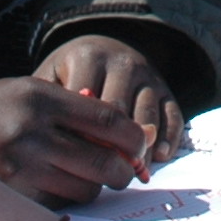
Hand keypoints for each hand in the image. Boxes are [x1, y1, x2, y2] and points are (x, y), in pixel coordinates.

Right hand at [0, 74, 158, 202]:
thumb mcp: (25, 90)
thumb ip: (70, 107)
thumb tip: (122, 131)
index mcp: (40, 99)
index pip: (109, 121)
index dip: (134, 138)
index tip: (140, 145)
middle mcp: (32, 132)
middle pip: (104, 163)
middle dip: (122, 171)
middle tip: (122, 171)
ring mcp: (18, 168)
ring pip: (84, 190)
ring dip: (92, 186)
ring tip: (80, 175)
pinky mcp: (8, 195)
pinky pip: (56, 205)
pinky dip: (63, 199)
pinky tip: (52, 186)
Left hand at [38, 33, 187, 164]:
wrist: (103, 47)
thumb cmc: (71, 72)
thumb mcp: (52, 76)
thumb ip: (48, 102)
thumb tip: (50, 139)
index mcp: (89, 59)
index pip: (87, 104)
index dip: (81, 137)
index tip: (71, 162)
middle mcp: (122, 63)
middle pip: (119, 113)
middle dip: (109, 147)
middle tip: (98, 174)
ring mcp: (148, 76)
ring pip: (147, 117)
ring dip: (140, 148)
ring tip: (128, 172)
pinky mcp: (166, 89)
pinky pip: (173, 115)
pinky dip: (169, 138)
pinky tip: (158, 157)